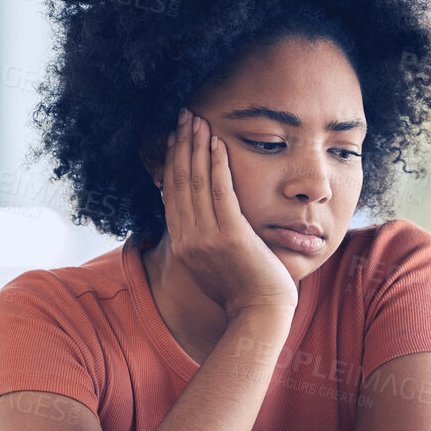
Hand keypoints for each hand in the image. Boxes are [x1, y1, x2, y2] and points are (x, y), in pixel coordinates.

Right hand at [161, 109, 297, 320]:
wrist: (259, 313)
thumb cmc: (244, 290)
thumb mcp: (213, 264)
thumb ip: (203, 240)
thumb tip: (203, 219)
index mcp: (183, 245)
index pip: (172, 195)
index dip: (171, 163)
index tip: (173, 138)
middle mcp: (189, 239)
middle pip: (179, 183)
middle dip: (180, 146)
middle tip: (182, 117)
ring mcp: (208, 238)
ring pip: (196, 183)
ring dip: (196, 148)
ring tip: (197, 120)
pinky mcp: (231, 236)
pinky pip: (221, 193)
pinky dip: (217, 166)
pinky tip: (217, 144)